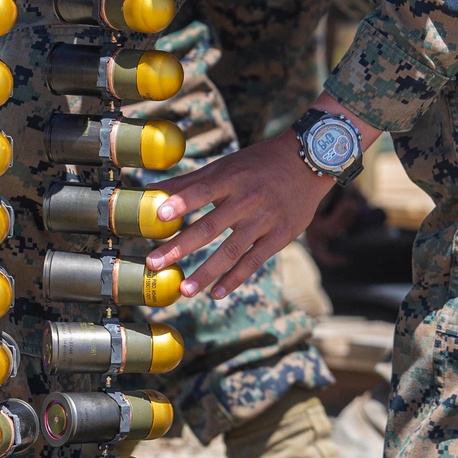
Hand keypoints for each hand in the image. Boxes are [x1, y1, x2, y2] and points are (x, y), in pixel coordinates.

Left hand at [146, 129, 336, 300]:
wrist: (307, 163)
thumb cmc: (258, 164)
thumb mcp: (226, 166)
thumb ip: (190, 182)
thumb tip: (150, 189)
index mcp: (231, 179)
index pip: (203, 191)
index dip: (181, 203)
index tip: (159, 216)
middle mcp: (247, 200)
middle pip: (210, 227)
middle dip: (180, 247)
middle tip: (154, 263)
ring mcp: (264, 220)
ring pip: (231, 251)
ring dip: (206, 272)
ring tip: (184, 290)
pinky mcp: (279, 237)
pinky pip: (254, 262)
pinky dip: (234, 279)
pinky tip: (216, 294)